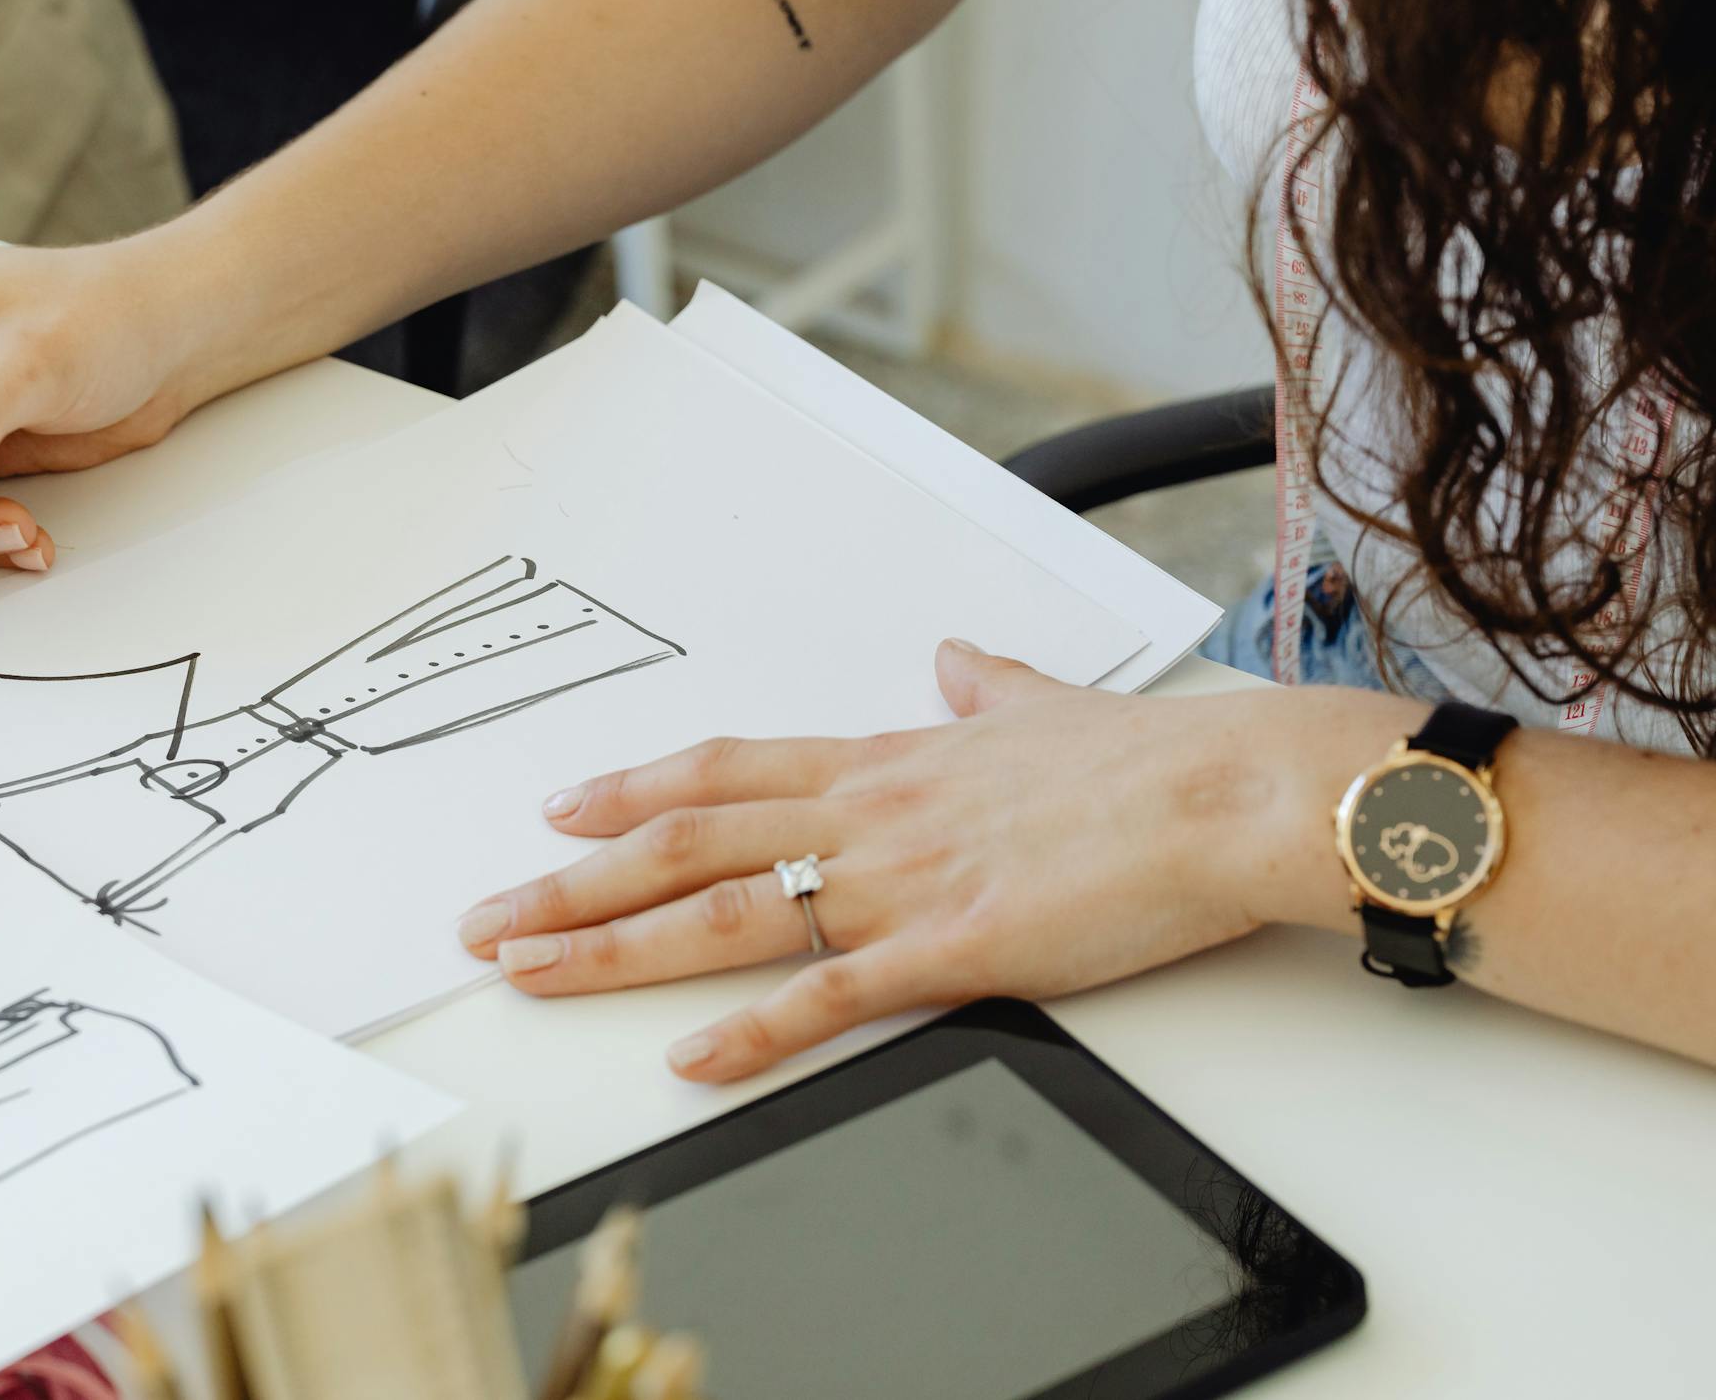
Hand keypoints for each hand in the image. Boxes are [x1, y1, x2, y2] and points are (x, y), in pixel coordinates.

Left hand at [457, 640, 1391, 1081]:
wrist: (1228, 793)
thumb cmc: (1148, 761)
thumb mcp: (1045, 708)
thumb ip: (988, 686)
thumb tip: (959, 655)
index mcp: (889, 763)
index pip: (727, 770)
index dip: (633, 790)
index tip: (561, 807)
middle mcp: (871, 815)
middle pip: (689, 841)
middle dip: (574, 881)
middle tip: (487, 914)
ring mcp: (901, 881)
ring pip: (726, 910)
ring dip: (615, 946)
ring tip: (529, 971)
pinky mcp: (952, 947)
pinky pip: (830, 996)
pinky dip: (753, 1032)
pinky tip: (689, 1059)